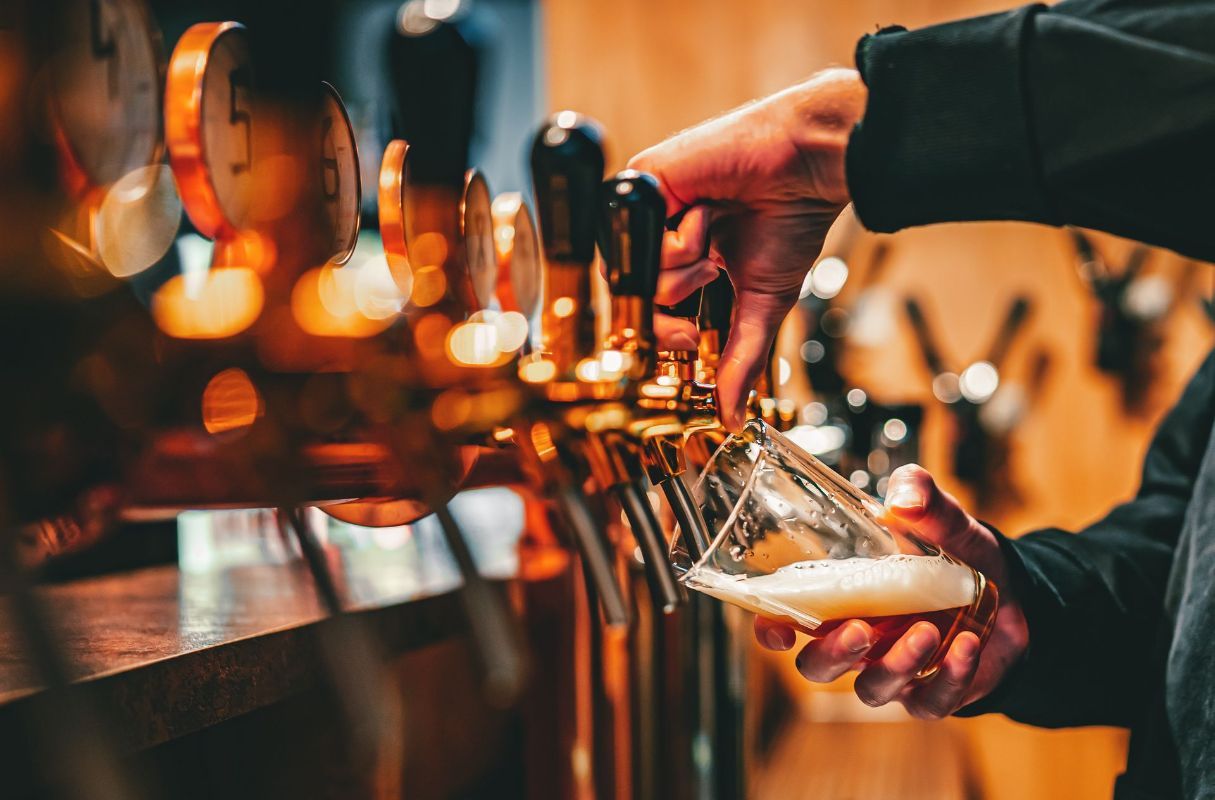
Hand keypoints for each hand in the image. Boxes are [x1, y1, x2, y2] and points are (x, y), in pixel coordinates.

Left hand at [628, 68, 866, 429]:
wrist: (804, 166)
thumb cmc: (789, 220)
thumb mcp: (761, 304)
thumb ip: (740, 360)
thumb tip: (732, 416)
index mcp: (684, 263)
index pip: (649, 315)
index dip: (665, 336)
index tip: (692, 336)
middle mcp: (659, 239)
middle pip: (632, 301)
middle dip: (669, 309)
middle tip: (707, 285)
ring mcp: (648, 214)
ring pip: (636, 277)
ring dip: (685, 269)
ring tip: (715, 238)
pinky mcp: (641, 186)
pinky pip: (643, 243)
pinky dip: (683, 241)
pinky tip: (708, 212)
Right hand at [754, 465, 1028, 718]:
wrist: (1014, 594)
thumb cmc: (958, 557)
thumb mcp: (944, 521)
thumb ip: (923, 498)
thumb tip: (904, 495)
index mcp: (842, 597)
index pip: (788, 619)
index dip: (772, 629)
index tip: (779, 629)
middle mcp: (858, 639)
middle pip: (818, 666)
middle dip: (833, 654)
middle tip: (861, 629)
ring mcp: (894, 670)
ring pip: (872, 689)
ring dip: (894, 665)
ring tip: (926, 631)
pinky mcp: (934, 693)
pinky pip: (929, 702)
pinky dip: (948, 678)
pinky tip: (967, 645)